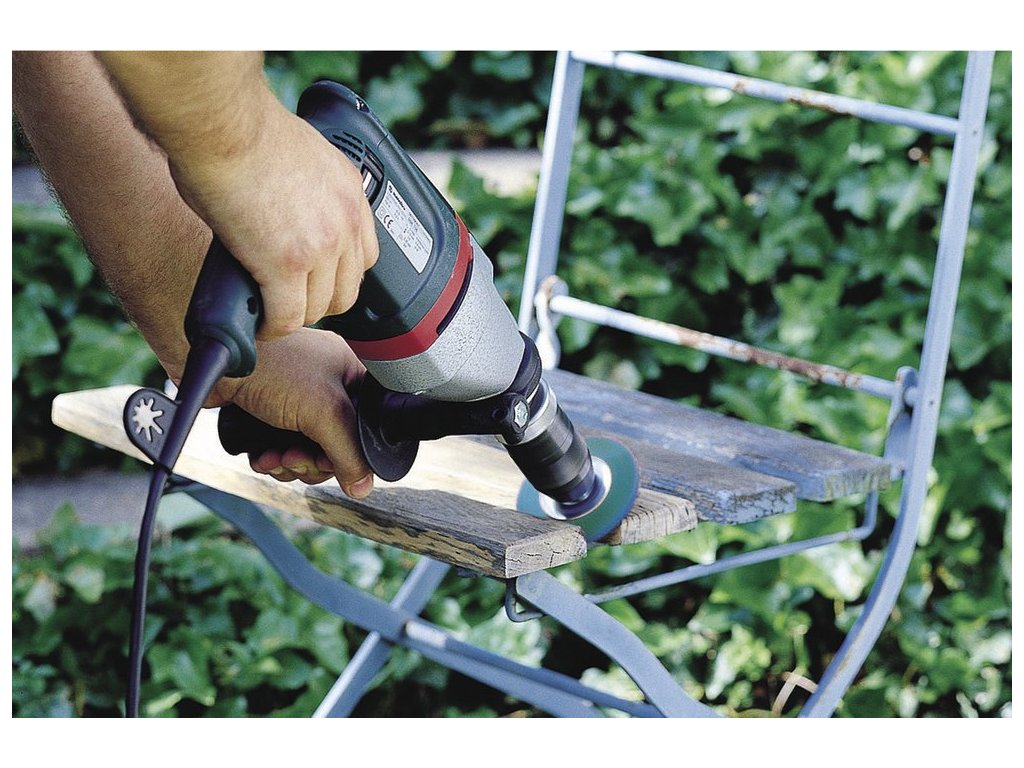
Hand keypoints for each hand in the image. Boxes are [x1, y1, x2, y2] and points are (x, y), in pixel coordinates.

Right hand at [170, 100, 378, 339]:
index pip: (365, 252)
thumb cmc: (238, 126)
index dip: (339, 274)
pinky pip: (287, 317)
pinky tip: (259, 324)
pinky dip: (272, 327)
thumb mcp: (294, 157)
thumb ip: (298, 191)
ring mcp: (320, 245)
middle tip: (293, 302)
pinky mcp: (285, 265)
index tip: (318, 280)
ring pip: (320, 308)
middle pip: (349, 288)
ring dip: (295, 316)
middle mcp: (344, 219)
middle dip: (321, 301)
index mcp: (349, 189)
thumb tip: (274, 212)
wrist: (222, 121)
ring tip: (272, 314)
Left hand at [212, 328, 373, 497]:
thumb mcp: (324, 409)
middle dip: (313, 461)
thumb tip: (363, 486)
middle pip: (336, 446)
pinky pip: (282, 449)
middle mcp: (326, 387)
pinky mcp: (269, 414)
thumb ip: (349, 451)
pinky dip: (273, 460)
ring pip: (308, 452)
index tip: (329, 462)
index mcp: (350, 375)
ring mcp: (297, 401)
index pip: (366, 427)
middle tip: (297, 458)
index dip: (349, 453)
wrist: (215, 360)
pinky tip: (263, 457)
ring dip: (291, 464)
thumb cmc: (271, 363)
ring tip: (276, 457)